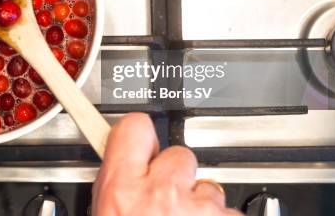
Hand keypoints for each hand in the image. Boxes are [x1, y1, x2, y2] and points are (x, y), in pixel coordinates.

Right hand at [92, 113, 241, 215]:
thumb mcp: (104, 212)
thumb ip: (115, 187)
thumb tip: (120, 169)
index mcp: (123, 190)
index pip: (135, 127)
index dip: (139, 134)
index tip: (142, 139)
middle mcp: (162, 194)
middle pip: (179, 155)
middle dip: (176, 177)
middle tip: (165, 204)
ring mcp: (199, 209)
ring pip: (208, 186)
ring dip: (200, 205)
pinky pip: (230, 212)